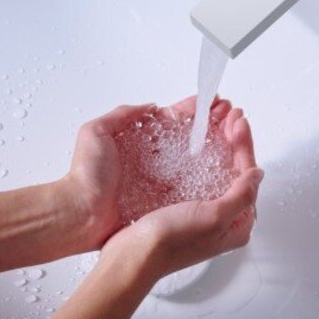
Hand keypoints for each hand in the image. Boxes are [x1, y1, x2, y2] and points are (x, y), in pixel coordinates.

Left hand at [58, 97, 235, 249]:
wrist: (81, 215)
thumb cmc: (85, 176)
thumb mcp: (95, 133)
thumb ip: (122, 115)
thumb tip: (150, 107)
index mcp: (142, 142)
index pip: (175, 120)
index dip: (195, 110)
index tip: (213, 103)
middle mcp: (156, 161)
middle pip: (191, 139)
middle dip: (213, 125)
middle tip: (232, 117)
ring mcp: (163, 181)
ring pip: (196, 160)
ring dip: (217, 146)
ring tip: (236, 134)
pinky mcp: (166, 200)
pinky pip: (193, 187)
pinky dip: (211, 176)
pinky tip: (226, 167)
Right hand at [100, 105, 262, 284]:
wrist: (134, 257)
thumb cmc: (171, 241)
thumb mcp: (214, 217)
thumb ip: (240, 195)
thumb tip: (258, 174)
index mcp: (238, 225)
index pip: (248, 176)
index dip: (245, 145)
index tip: (239, 122)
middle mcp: (226, 221)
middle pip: (237, 172)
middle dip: (235, 142)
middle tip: (232, 117)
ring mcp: (207, 216)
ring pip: (221, 172)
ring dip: (223, 147)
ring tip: (220, 124)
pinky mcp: (188, 210)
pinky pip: (204, 178)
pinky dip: (206, 158)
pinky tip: (202, 146)